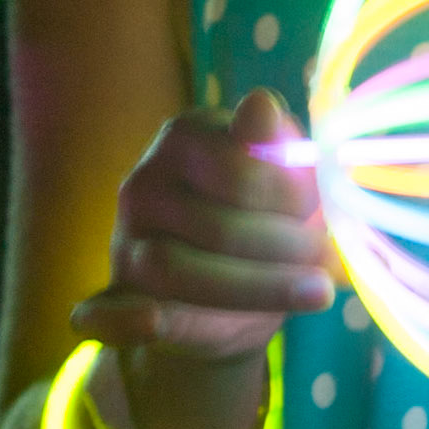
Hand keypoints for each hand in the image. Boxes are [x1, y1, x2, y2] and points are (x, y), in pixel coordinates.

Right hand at [71, 88, 340, 360]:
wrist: (234, 293)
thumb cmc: (265, 216)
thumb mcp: (283, 178)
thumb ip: (275, 147)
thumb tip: (262, 105)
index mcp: (186, 136)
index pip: (239, 170)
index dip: (291, 200)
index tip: (322, 214)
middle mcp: (144, 184)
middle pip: (216, 227)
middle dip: (284, 251)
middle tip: (325, 267)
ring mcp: (123, 243)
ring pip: (175, 272)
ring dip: (255, 290)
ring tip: (313, 294)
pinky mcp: (113, 300)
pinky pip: (103, 313)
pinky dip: (122, 321)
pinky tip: (152, 323)